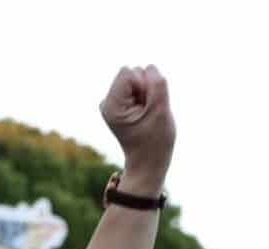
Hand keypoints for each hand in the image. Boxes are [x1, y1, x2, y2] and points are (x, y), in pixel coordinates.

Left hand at [100, 65, 174, 194]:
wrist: (149, 161)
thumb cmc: (155, 140)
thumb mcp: (160, 111)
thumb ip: (157, 84)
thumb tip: (149, 67)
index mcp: (111, 105)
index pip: (130, 72)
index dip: (145, 85)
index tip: (146, 107)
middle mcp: (108, 101)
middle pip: (134, 72)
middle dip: (147, 88)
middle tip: (148, 113)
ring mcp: (115, 101)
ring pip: (140, 77)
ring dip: (149, 93)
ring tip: (148, 115)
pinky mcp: (123, 101)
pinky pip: (142, 85)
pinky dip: (148, 97)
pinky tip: (146, 114)